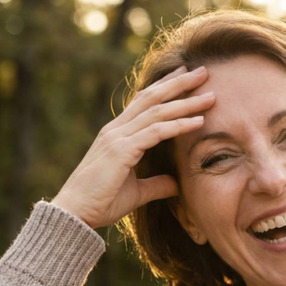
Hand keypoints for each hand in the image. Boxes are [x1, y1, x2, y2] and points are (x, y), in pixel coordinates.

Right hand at [52, 66, 214, 228]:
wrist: (75, 214)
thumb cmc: (100, 203)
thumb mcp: (136, 192)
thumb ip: (156, 184)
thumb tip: (177, 184)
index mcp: (117, 134)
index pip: (144, 102)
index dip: (164, 86)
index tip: (185, 75)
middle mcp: (116, 130)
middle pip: (152, 98)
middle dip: (179, 83)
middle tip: (203, 71)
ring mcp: (117, 138)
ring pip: (157, 111)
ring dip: (185, 101)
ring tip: (210, 95)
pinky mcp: (121, 151)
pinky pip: (156, 132)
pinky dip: (178, 125)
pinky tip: (198, 122)